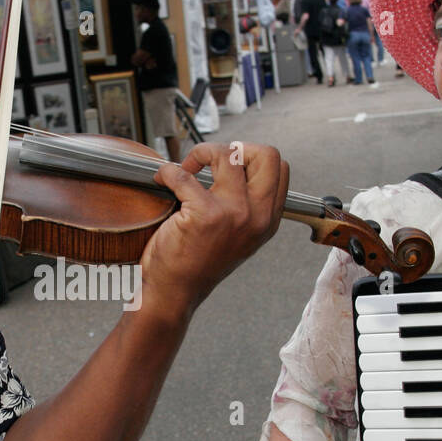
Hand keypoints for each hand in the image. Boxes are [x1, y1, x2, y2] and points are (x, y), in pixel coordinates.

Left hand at [139, 141, 287, 319]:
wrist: (175, 293)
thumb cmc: (197, 264)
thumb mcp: (238, 235)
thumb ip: (246, 205)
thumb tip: (234, 162)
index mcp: (268, 220)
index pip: (279, 168)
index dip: (250, 158)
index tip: (225, 168)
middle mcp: (258, 216)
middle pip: (266, 154)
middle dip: (236, 147)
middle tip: (211, 162)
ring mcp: (234, 214)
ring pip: (228, 153)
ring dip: (201, 153)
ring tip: (185, 169)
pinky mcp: (205, 214)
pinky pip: (185, 174)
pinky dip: (168, 172)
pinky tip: (162, 180)